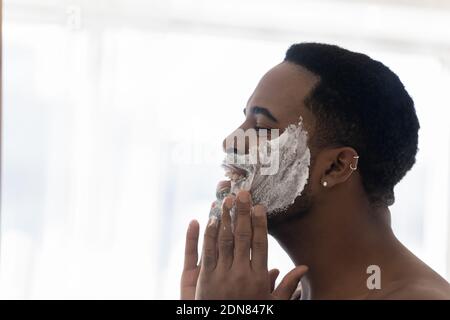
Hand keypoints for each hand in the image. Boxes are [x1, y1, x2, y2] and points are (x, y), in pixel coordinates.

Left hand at [180, 190, 307, 299]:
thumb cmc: (251, 313)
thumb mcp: (272, 303)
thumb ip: (286, 285)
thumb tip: (304, 268)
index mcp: (258, 278)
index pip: (260, 244)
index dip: (260, 223)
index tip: (259, 206)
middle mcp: (240, 273)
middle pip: (242, 237)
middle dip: (242, 213)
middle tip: (243, 193)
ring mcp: (221, 275)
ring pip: (224, 240)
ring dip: (225, 218)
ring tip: (226, 200)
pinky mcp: (205, 278)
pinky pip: (208, 252)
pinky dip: (209, 234)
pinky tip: (211, 219)